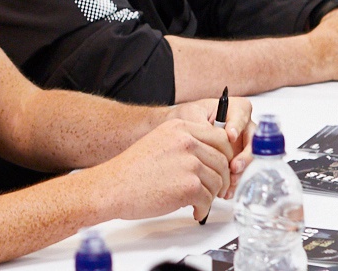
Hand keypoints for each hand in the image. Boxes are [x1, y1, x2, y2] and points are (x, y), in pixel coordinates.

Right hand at [92, 118, 232, 222]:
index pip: (219, 137)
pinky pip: (208, 199)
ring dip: (211, 195)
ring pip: (218, 181)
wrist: (113, 187)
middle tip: (215, 190)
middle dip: (222, 178)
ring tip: (197, 201)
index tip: (222, 167)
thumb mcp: (160, 142)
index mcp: (180, 128)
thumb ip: (186, 144)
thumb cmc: (132, 170)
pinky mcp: (189, 186)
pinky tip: (193, 210)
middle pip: (223, 160)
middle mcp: (186, 142)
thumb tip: (212, 158)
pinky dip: (203, 208)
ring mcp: (189, 163)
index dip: (225, 155)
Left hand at [168, 96, 252, 197]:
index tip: (230, 136)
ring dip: (241, 172)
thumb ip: (204, 125)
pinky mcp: (237, 159)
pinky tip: (226, 190)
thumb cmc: (185, 118)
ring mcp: (242, 144)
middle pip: (252, 140)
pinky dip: (234, 182)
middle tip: (234, 166)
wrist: (178, 133)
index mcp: (234, 109)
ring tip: (229, 182)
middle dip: (245, 155)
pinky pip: (241, 171)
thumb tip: (216, 134)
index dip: (238, 126)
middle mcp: (242, 126)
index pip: (242, 115)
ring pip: (248, 159)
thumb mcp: (191, 116)